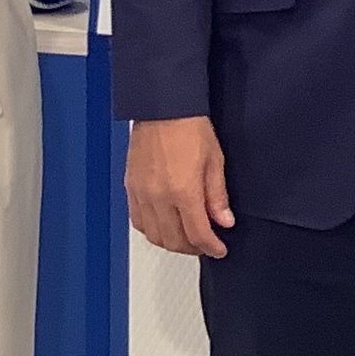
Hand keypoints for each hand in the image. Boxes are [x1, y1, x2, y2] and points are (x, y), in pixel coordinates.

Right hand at [126, 116, 233, 257]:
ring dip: (172, 242)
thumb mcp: (215, 160)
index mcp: (183, 191)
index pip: (198, 234)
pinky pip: (138, 221)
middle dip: (193, 248)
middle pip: (174, 241)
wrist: (162, 107)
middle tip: (206, 244)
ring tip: (187, 236)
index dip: (212, 247)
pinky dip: (153, 230)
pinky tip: (164, 224)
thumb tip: (224, 221)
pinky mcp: (130, 187)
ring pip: (154, 236)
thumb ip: (217, 196)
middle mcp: (159, 197)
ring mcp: (141, 193)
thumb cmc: (189, 125)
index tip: (219, 249)